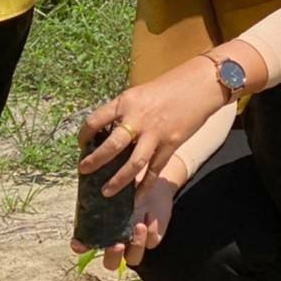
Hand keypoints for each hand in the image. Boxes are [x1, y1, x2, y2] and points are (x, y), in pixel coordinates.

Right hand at [70, 169, 179, 271]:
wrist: (151, 175)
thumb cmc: (123, 175)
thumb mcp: (109, 178)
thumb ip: (96, 181)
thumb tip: (81, 165)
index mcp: (100, 228)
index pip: (85, 245)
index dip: (80, 246)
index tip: (79, 243)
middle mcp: (116, 238)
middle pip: (110, 262)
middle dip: (112, 256)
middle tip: (116, 243)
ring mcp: (135, 239)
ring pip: (133, 259)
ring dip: (136, 247)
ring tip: (138, 225)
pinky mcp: (153, 235)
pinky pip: (152, 243)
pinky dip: (151, 233)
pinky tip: (149, 217)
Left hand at [77, 59, 225, 196]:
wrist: (200, 84)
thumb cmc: (168, 86)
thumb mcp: (139, 93)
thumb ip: (125, 111)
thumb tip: (108, 130)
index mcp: (126, 102)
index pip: (96, 120)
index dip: (84, 134)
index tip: (81, 143)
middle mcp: (138, 118)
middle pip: (111, 145)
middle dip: (95, 161)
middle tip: (83, 171)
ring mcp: (155, 133)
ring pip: (133, 163)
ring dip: (118, 180)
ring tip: (106, 191)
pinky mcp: (171, 144)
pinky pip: (155, 169)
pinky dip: (145, 184)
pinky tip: (137, 196)